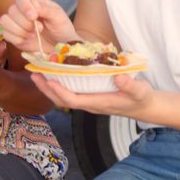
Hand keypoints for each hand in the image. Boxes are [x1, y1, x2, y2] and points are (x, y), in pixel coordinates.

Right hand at [0, 0, 76, 52]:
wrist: (62, 45)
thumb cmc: (61, 28)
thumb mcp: (59, 17)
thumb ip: (46, 10)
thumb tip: (33, 9)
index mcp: (34, 0)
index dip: (24, 6)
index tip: (33, 16)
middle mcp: (22, 9)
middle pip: (12, 10)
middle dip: (25, 22)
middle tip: (40, 29)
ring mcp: (16, 22)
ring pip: (5, 21)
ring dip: (19, 30)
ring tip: (33, 35)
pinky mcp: (13, 35)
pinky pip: (5, 34)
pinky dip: (16, 38)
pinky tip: (27, 40)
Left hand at [32, 73, 153, 117]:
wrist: (145, 107)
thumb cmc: (141, 98)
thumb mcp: (139, 91)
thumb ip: (130, 85)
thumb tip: (120, 77)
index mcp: (99, 103)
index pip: (74, 100)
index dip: (60, 91)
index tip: (49, 80)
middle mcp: (90, 104)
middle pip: (63, 100)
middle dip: (47, 89)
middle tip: (34, 74)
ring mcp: (89, 101)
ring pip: (64, 97)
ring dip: (50, 86)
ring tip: (38, 73)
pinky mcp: (90, 97)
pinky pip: (70, 92)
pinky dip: (59, 84)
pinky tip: (55, 74)